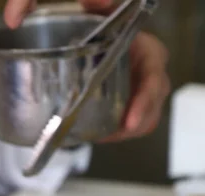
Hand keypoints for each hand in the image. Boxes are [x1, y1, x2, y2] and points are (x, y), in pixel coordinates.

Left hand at [80, 0, 169, 141]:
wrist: (98, 49)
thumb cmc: (106, 34)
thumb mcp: (103, 17)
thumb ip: (99, 6)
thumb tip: (90, 0)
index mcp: (150, 55)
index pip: (154, 81)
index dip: (143, 104)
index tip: (128, 123)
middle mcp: (152, 77)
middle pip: (153, 107)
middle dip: (135, 123)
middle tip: (114, 133)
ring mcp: (145, 96)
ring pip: (145, 122)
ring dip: (125, 132)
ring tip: (104, 134)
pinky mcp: (136, 110)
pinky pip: (133, 128)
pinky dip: (117, 133)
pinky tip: (102, 133)